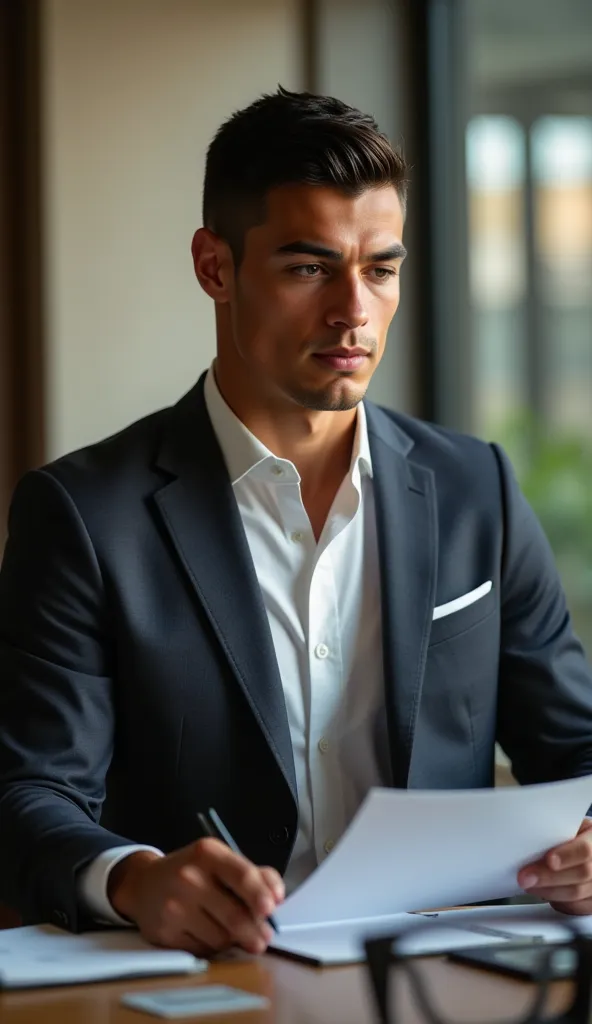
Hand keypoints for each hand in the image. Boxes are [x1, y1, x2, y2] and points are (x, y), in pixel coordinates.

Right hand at [107, 839, 283, 955]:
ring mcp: (175, 906)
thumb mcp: (219, 861)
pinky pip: (203, 949)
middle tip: (264, 938)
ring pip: (221, 937)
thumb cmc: (191, 872)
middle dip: (255, 931)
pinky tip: (208, 934)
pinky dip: (213, 947)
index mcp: (208, 853)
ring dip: (233, 940)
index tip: (272, 908)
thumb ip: (253, 873)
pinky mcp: (165, 933)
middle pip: (234, 915)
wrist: (143, 884)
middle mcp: (189, 877)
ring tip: (232, 931)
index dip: (260, 894)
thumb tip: (277, 894)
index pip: (241, 875)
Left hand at [517, 818, 591, 913]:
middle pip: (581, 874)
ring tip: (529, 885)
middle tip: (525, 877)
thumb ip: (555, 833)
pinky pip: (576, 908)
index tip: (549, 860)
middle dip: (549, 877)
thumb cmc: (571, 837)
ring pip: (576, 894)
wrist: (581, 852)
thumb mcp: (568, 827)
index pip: (585, 849)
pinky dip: (557, 902)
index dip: (566, 856)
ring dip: (548, 891)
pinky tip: (544, 893)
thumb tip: (530, 838)